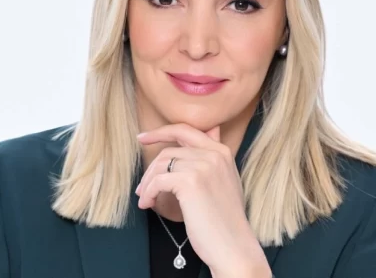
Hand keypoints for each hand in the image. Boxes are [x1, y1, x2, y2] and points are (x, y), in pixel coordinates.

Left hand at [136, 124, 270, 277]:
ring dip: (148, 183)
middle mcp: (214, 154)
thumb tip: (211, 130)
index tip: (143, 137)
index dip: (161, 132)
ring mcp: (202, 166)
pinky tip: (148, 204)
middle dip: (150, 166)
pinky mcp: (190, 182)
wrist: (233, 245)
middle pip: (169, 149)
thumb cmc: (225, 219)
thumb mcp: (224, 180)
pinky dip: (148, 193)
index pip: (185, 130)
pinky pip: (158, 181)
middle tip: (142, 185)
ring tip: (145, 198)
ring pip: (161, 164)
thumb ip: (213, 158)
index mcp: (222, 151)